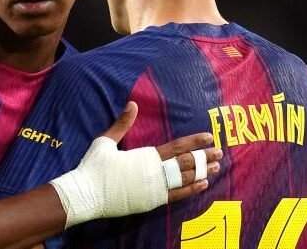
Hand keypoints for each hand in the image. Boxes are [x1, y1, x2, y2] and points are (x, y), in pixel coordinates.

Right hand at [102, 101, 221, 202]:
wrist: (87, 194)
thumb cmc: (94, 166)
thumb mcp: (106, 140)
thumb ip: (122, 123)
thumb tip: (132, 104)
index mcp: (146, 156)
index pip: (177, 146)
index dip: (194, 141)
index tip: (209, 136)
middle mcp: (155, 172)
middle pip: (186, 163)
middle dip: (204, 157)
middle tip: (219, 152)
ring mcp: (155, 189)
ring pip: (185, 179)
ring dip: (202, 172)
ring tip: (215, 167)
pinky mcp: (152, 202)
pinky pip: (177, 196)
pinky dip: (191, 190)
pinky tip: (203, 185)